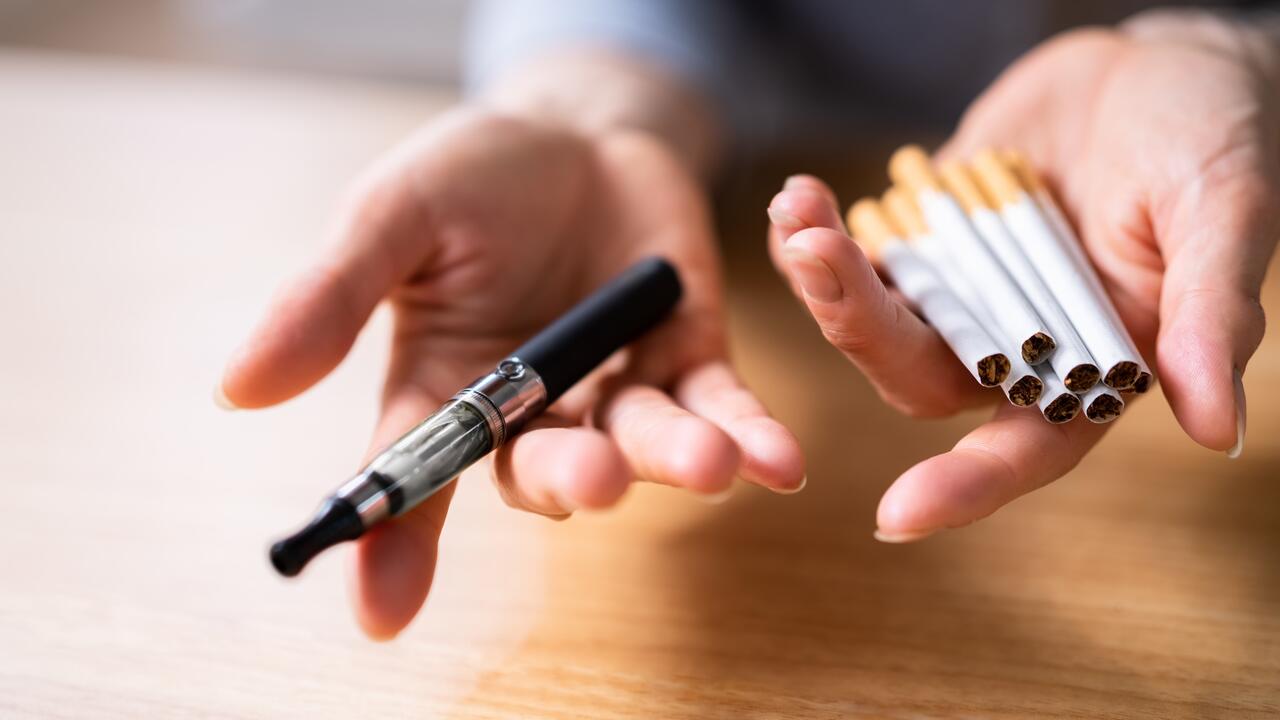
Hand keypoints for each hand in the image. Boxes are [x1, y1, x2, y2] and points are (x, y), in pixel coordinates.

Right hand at [220, 107, 803, 637]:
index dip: (392, 543)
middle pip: (539, 470)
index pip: (414, 475)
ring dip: (673, 460)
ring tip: (710, 463)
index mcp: (445, 387)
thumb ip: (331, 297)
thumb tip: (240, 387)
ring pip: (638, 446)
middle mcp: (529, 410)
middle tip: (591, 477)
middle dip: (568, 479)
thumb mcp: (394, 217)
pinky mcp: (687, 362)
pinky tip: (777, 460)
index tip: (379, 612)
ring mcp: (613, 391)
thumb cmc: (475, 177)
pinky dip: (749, 435)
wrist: (583, 131)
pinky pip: (719, 411)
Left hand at [769, 13, 1277, 540]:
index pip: (1030, 448)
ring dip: (825, 279)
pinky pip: (862, 261)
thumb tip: (1217, 428)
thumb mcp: (1225, 209)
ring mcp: (964, 293)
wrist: (1149, 64)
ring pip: (877, 321)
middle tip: (816, 257)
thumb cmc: (1207, 136)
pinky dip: (821, 238)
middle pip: (922, 375)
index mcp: (1094, 366)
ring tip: (797, 214)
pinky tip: (796, 203)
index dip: (968, 485)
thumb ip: (1212, 311)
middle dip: (858, 325)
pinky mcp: (926, 243)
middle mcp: (1018, 345)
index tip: (895, 517)